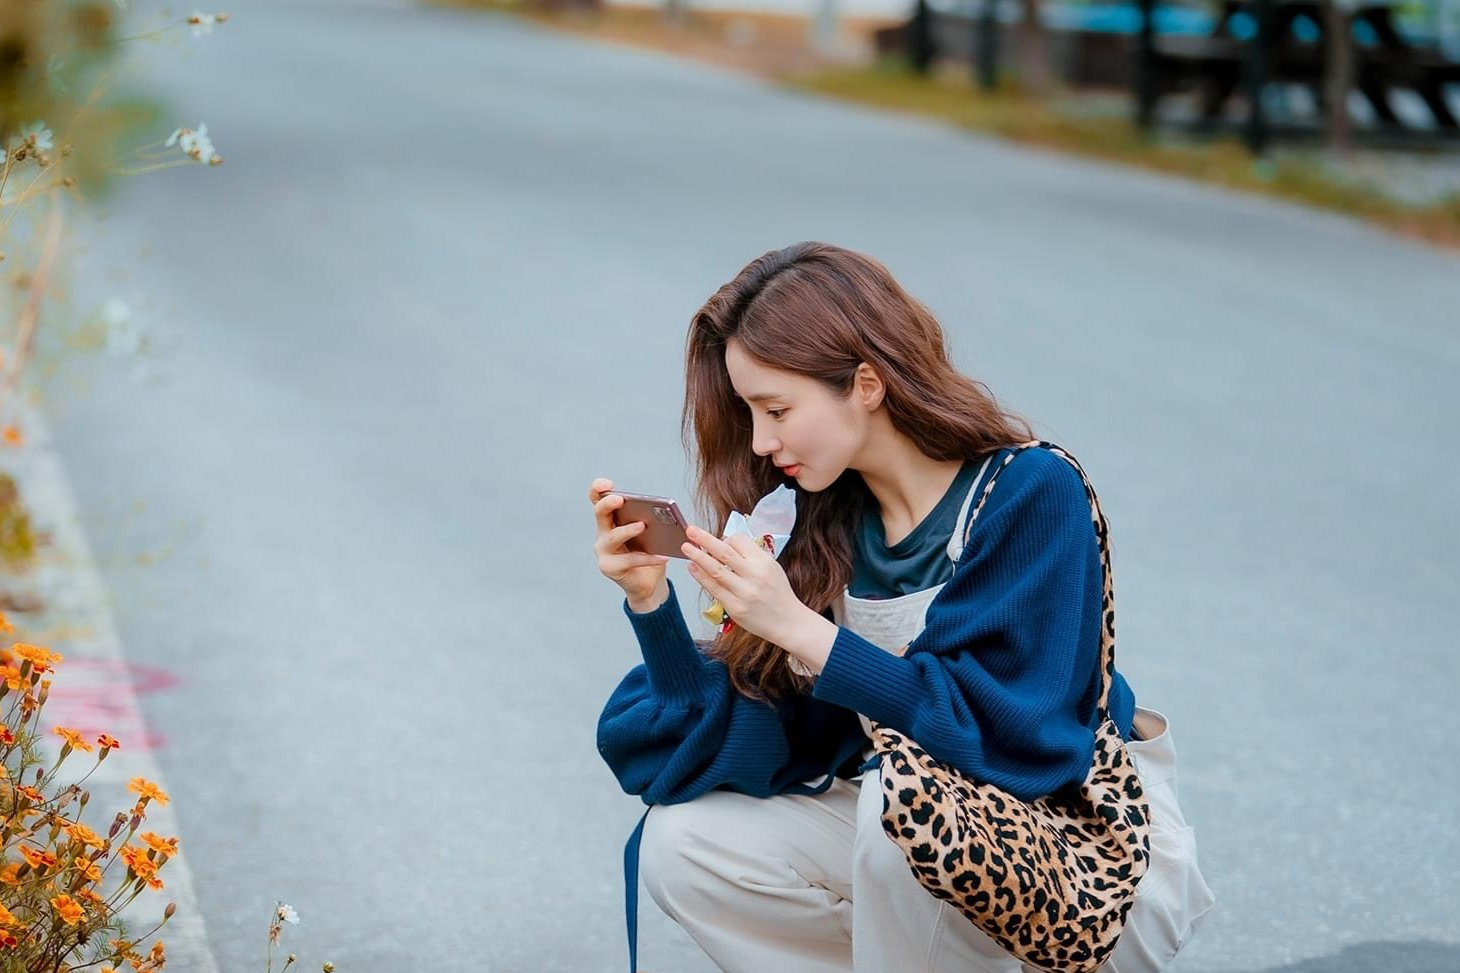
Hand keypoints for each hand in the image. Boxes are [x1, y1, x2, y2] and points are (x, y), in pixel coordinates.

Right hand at [590, 478, 669, 604]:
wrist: (648, 582)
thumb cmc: (649, 550)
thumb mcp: (652, 532)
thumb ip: (654, 521)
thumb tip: (666, 512)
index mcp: (610, 519)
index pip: (597, 499)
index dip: (598, 489)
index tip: (607, 484)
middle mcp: (602, 532)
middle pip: (599, 513)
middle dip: (608, 504)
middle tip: (621, 499)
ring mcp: (603, 551)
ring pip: (612, 537)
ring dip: (627, 530)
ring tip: (642, 525)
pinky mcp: (609, 568)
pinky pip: (629, 561)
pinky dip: (648, 558)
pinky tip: (663, 556)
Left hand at [681, 525, 803, 645]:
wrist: (788, 622)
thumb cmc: (779, 594)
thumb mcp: (772, 567)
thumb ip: (752, 556)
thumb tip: (727, 544)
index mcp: (764, 562)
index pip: (739, 541)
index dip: (725, 538)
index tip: (717, 538)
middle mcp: (753, 575)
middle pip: (724, 552)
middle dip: (704, 539)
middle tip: (690, 530)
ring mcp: (743, 592)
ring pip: (715, 570)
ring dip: (698, 557)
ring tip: (686, 547)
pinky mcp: (735, 607)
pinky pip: (714, 589)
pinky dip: (701, 577)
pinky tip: (692, 568)